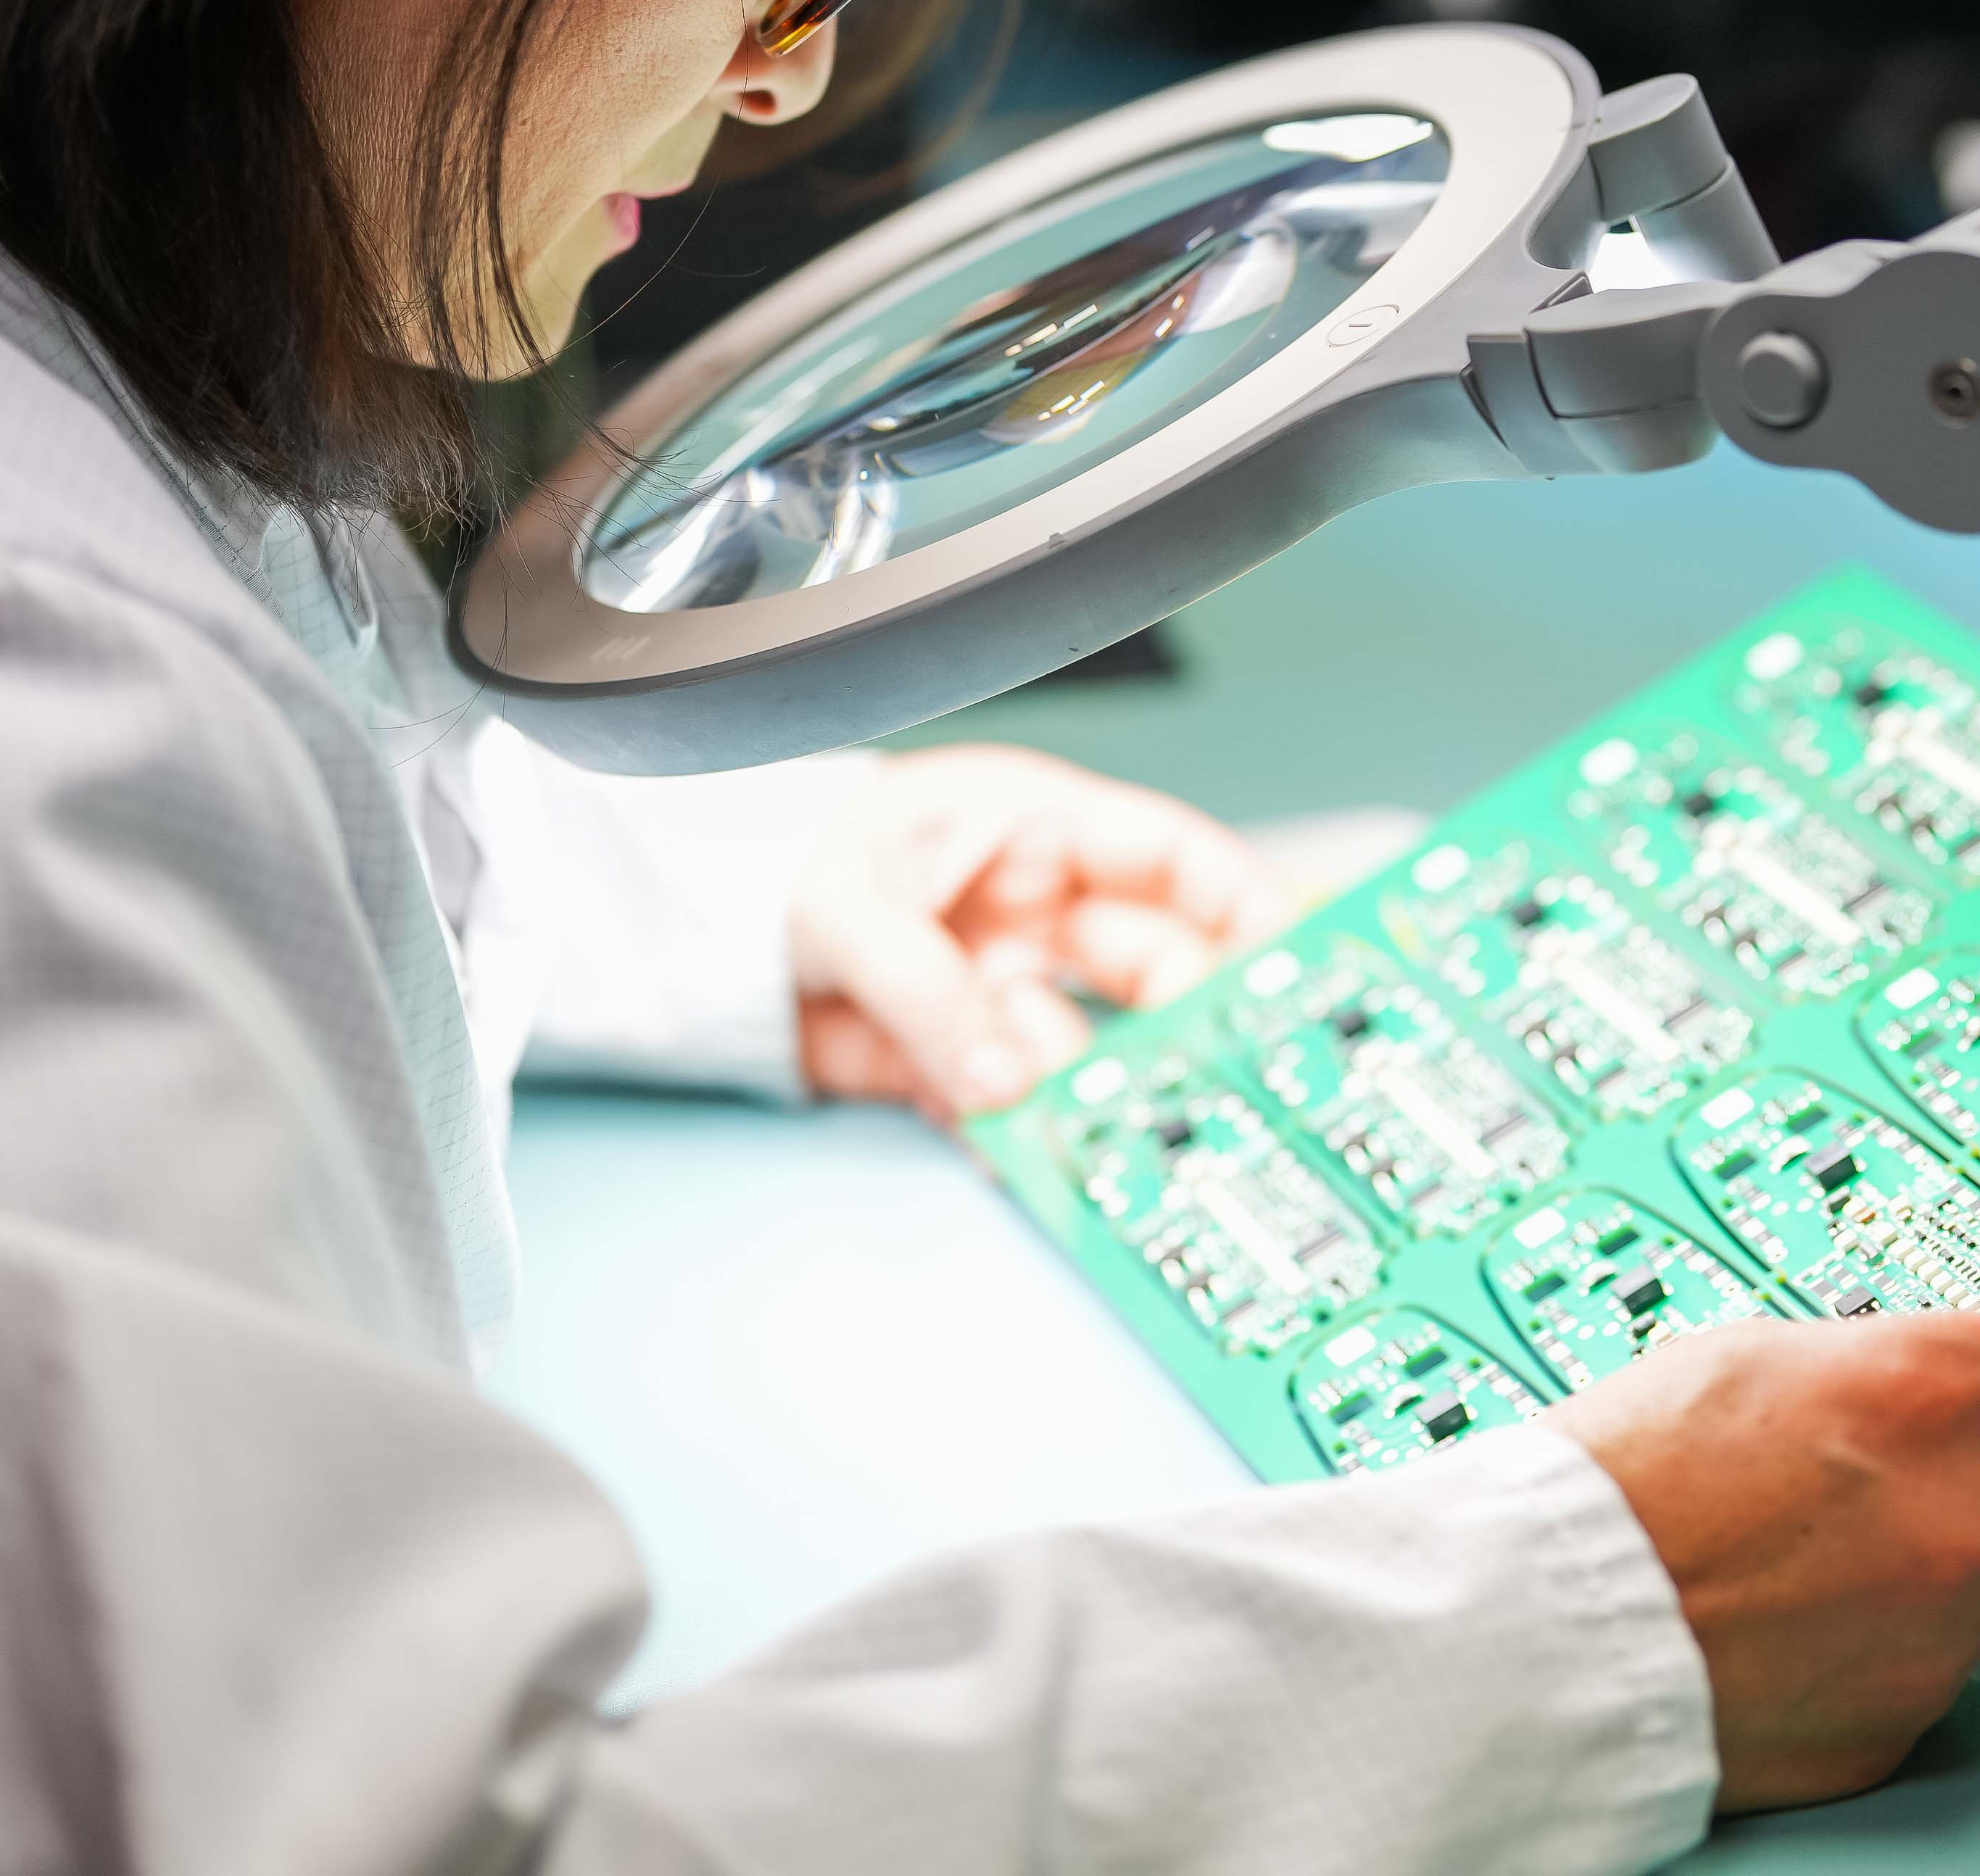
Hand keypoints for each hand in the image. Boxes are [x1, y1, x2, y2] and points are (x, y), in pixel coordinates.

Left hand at [788, 745, 1296, 1116]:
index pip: (1170, 855)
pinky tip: (1019, 1152)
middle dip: (1185, 1021)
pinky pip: (1019, 1109)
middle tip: (1212, 1074)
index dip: (1242, 901)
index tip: (1290, 957)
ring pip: (1092, 1050)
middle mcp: (1036, 910)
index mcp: (1030, 827)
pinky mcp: (964, 1063)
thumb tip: (1002, 1075)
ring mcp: (1005, 990)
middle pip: (1154, 968)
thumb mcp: (850, 905)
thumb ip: (928, 988)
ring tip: (1085, 1123)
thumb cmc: (776, 857)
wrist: (689, 932)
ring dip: (1094, 1092)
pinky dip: (1024, 1139)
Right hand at [1545, 1293, 1979, 1812]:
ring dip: (1967, 1553)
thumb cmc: (1617, 1476)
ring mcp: (1938, 1634)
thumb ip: (1878, 1367)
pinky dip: (1894, 1637)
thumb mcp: (1751, 1356)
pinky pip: (1937, 1665)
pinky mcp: (1901, 1725)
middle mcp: (1957, 1518)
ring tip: (1836, 1542)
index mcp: (1916, 1392)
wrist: (1536, 1633)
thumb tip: (1945, 1387)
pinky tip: (1807, 1617)